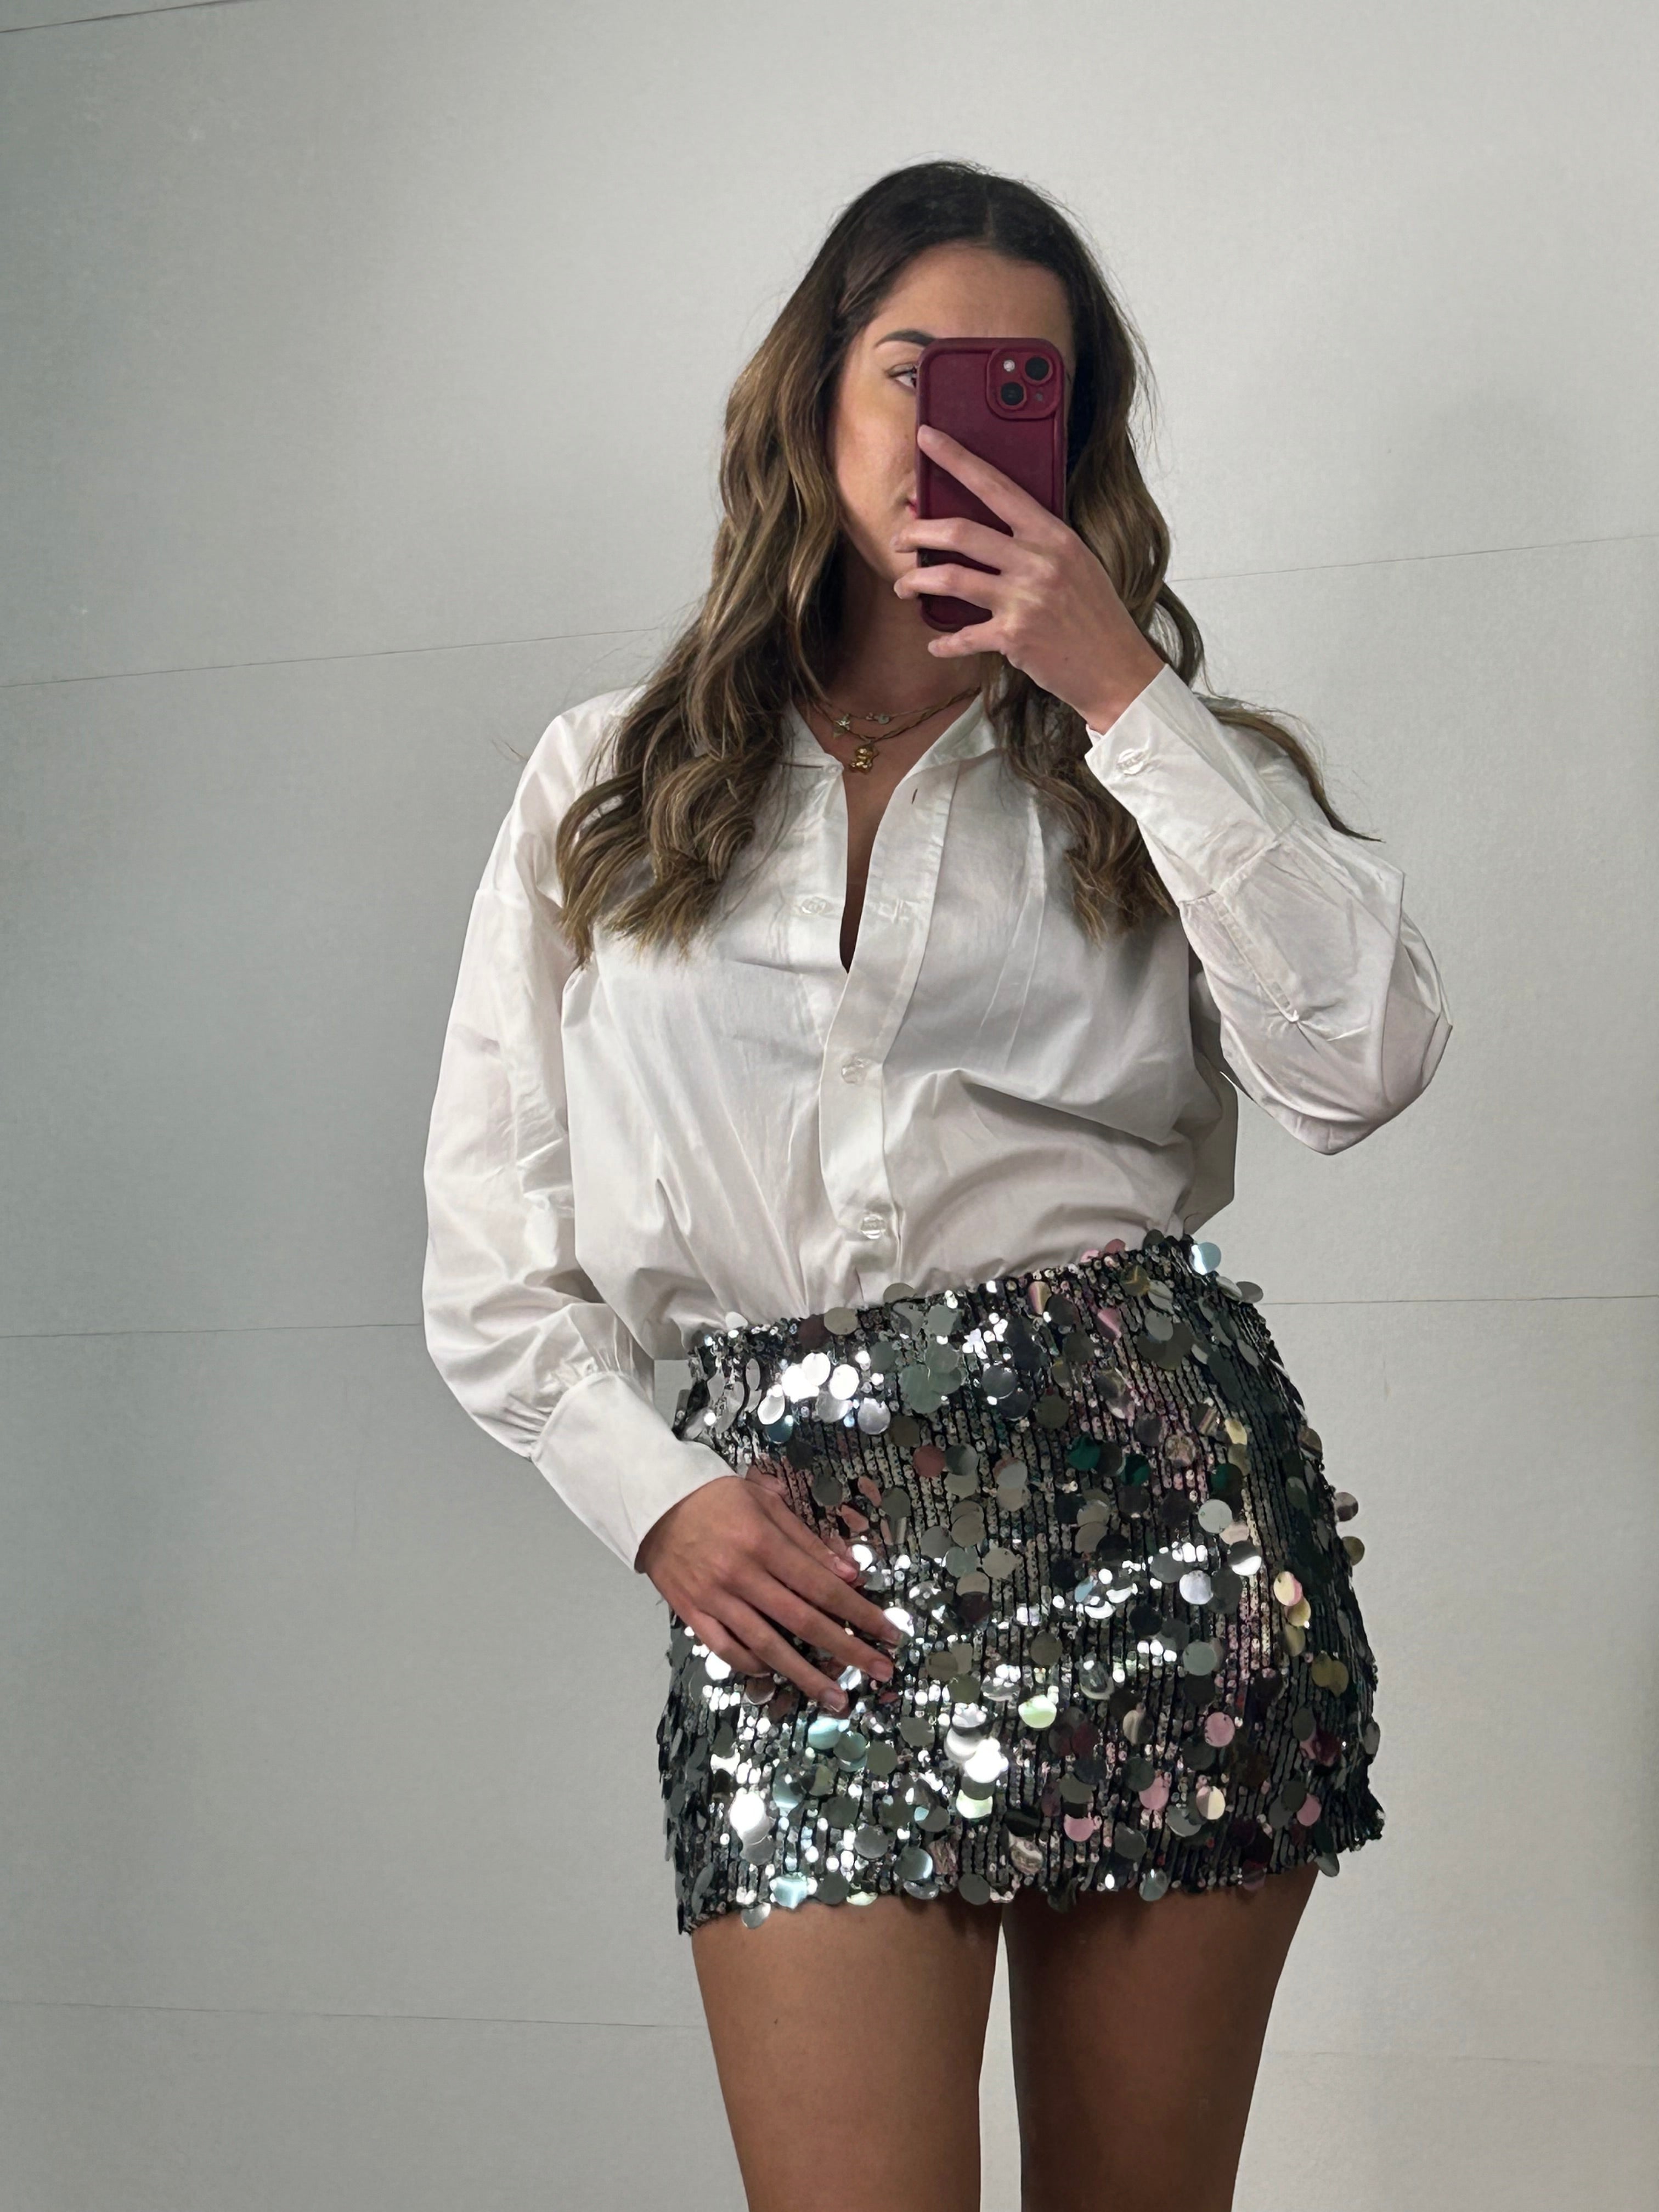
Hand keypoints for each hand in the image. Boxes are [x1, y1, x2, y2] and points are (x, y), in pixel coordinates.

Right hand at [634, 1461, 905, 1712]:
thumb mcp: (766, 1502)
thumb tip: (850, 1573)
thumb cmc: (715, 1497)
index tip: (890, 1634)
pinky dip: (752, 1666)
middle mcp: (741, 1575)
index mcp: (763, 1543)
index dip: (860, 1613)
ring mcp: (715, 1599)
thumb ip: (807, 1540)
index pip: (823, 1586)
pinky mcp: (693, 1613)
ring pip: (767, 1646)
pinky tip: (776, 1675)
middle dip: (848, 1650)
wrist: (652, 1502)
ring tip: (836, 1698)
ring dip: (806, 1675)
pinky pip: (726, 1650)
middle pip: (803, 1622)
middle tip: (881, 1672)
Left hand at [893, 421, 1166, 730]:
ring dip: (917, 581)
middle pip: (961, 532)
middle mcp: (1037, 561)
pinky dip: (944, 643)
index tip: (926, 439)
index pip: (996, 486)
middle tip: (900, 538)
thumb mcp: (1076, 564)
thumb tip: (993, 529)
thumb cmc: (1094, 615)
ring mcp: (1024, 599)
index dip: (956, 460)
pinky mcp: (1013, 637)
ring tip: (903, 586)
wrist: (1117, 667)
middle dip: (919, 532)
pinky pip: (963, 636)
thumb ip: (1037, 544)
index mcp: (1052, 535)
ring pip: (952, 578)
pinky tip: (935, 645)